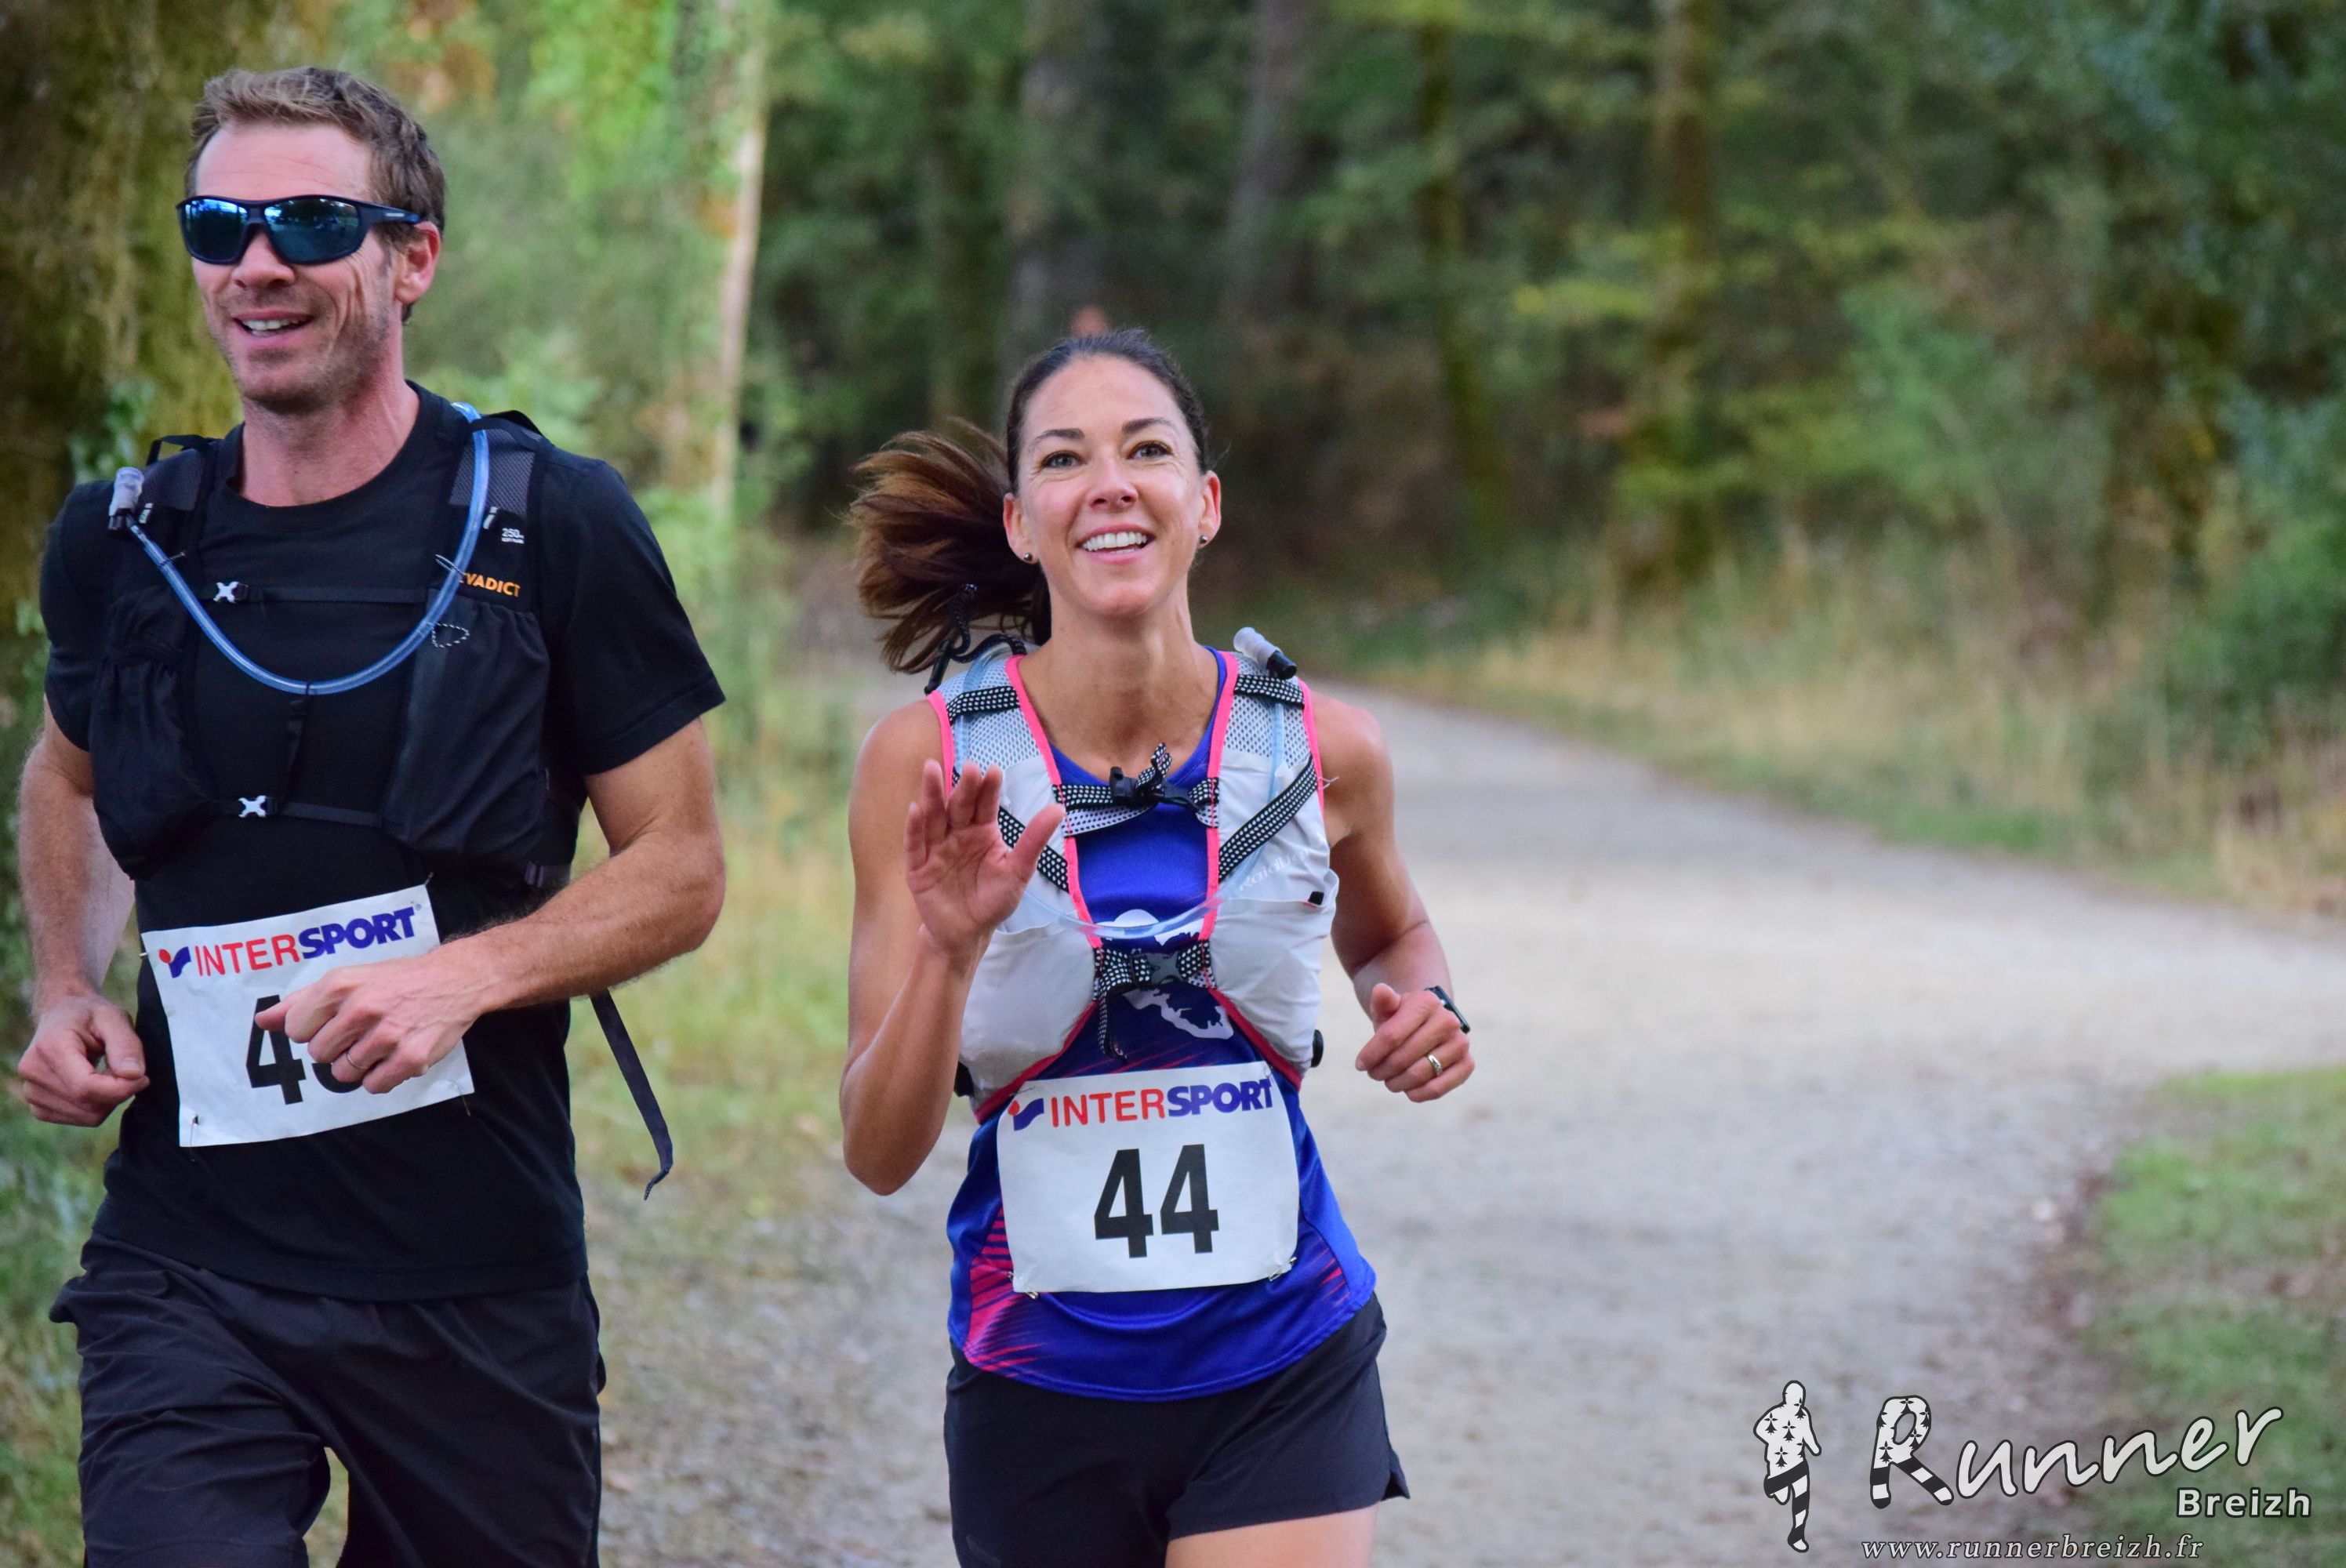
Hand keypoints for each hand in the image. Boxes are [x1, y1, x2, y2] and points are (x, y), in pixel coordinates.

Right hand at [14, 993, 146, 1125]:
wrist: (62, 1015)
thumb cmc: (90, 1015)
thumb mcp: (114, 1018)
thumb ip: (126, 1045)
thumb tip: (134, 1075)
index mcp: (50, 1047)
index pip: (85, 1087)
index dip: (120, 1089)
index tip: (141, 1077)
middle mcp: (33, 1072)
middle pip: (88, 1105)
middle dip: (117, 1092)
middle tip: (125, 1069)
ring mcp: (31, 1091)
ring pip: (86, 1116)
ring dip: (107, 1100)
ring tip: (108, 1073)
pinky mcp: (37, 1105)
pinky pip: (78, 1119)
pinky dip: (95, 1107)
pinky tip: (95, 1084)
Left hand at [258, 950, 482, 1094]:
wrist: (455, 980)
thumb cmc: (396, 980)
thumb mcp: (348, 978)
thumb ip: (302, 1001)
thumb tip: (263, 1021)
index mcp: (340, 986)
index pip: (295, 1029)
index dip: (313, 1029)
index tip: (334, 1021)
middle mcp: (361, 1009)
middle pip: (318, 1054)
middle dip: (335, 1048)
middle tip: (359, 1032)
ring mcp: (387, 1035)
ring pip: (343, 1074)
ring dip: (357, 1065)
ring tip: (378, 1043)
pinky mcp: (410, 1057)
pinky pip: (373, 1086)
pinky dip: (380, 1077)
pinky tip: (393, 1056)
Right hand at [903, 760, 1064, 967]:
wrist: (968, 934)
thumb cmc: (993, 900)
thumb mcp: (1017, 871)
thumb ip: (1033, 841)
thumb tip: (1058, 808)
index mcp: (983, 832)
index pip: (985, 805)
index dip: (988, 788)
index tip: (993, 770)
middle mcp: (958, 834)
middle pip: (959, 806)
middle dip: (963, 787)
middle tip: (968, 767)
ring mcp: (936, 848)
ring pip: (934, 817)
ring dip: (932, 795)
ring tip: (931, 769)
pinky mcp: (918, 867)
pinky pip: (915, 844)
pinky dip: (914, 827)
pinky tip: (915, 809)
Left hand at [1354, 983, 1472, 1101]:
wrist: (1429, 1024)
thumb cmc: (1402, 1019)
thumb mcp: (1388, 1009)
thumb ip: (1383, 1001)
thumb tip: (1380, 990)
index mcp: (1426, 1002)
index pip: (1391, 1036)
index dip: (1372, 1054)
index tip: (1360, 1065)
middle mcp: (1448, 1021)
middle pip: (1403, 1057)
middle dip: (1383, 1070)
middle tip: (1374, 1074)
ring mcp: (1460, 1043)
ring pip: (1420, 1074)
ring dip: (1398, 1083)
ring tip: (1389, 1081)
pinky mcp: (1467, 1063)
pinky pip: (1440, 1087)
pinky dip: (1420, 1094)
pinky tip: (1408, 1092)